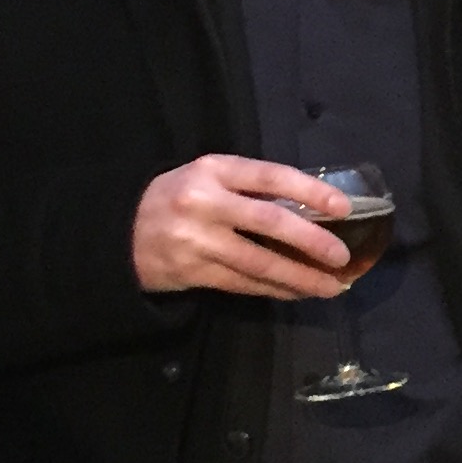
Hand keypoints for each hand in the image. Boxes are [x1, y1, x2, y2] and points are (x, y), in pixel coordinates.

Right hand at [131, 156, 356, 297]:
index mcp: (213, 170)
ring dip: (300, 277)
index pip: (270, 176)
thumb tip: (309, 207)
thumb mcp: (206, 177)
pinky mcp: (193, 272)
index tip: (343, 207)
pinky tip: (298, 292)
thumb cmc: (175, 198)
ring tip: (331, 286)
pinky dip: (275, 289)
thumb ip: (249, 187)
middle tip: (343, 257)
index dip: (309, 191)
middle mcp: (206, 203)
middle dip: (311, 241)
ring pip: (260, 262)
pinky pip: (244, 284)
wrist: (118, 231)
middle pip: (269, 222)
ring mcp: (198, 241)